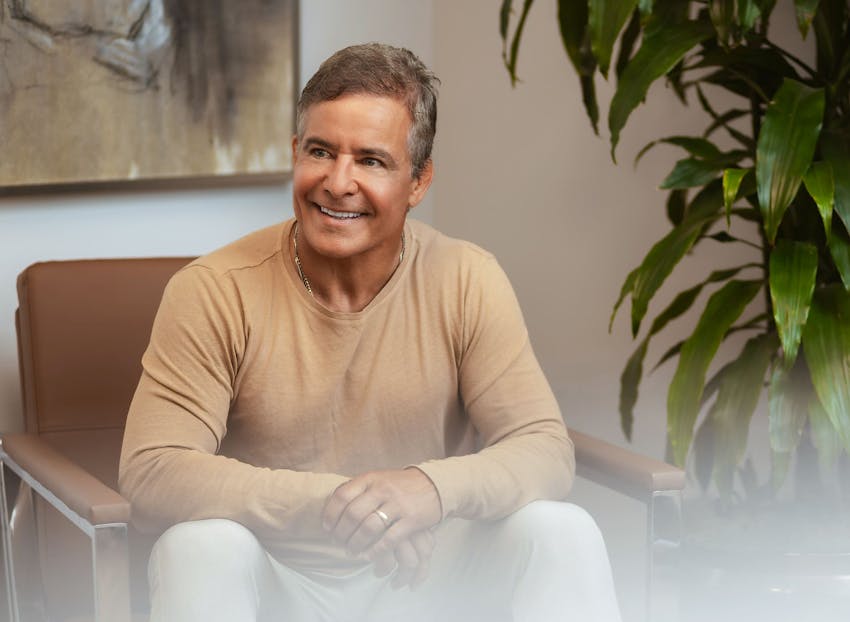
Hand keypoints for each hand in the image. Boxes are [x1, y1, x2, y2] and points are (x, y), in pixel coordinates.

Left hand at [322, 468, 441, 586]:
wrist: (434, 484)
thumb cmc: (399, 485)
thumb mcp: (378, 479)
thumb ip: (359, 489)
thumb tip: (332, 506)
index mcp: (371, 478)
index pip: (342, 496)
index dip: (330, 514)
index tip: (326, 527)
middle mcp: (383, 489)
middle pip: (353, 514)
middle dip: (341, 533)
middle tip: (337, 543)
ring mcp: (398, 504)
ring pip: (368, 528)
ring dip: (356, 544)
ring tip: (351, 551)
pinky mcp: (412, 519)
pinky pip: (389, 539)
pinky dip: (375, 551)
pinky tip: (368, 556)